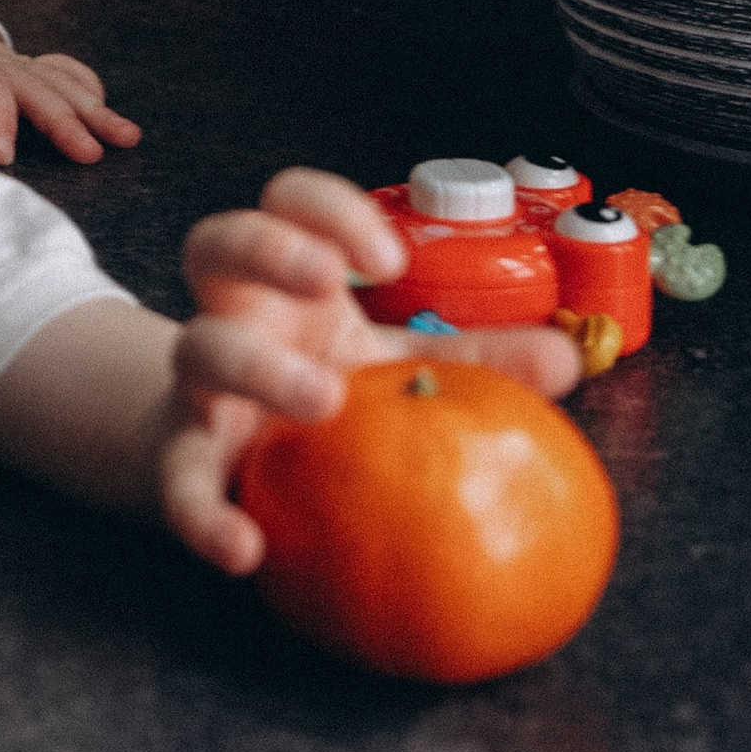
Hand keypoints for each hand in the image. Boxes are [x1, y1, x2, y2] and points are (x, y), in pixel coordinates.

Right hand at [161, 166, 582, 573]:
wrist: (218, 462)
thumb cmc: (319, 396)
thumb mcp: (392, 365)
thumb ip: (473, 359)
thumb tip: (570, 356)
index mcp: (284, 279)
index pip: (288, 202)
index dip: (328, 211)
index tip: (387, 261)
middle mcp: (232, 314)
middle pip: (213, 243)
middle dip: (269, 247)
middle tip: (330, 281)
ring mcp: (200, 385)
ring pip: (198, 348)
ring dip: (256, 364)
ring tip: (322, 396)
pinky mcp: (183, 460)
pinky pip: (180, 484)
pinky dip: (202, 514)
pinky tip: (243, 548)